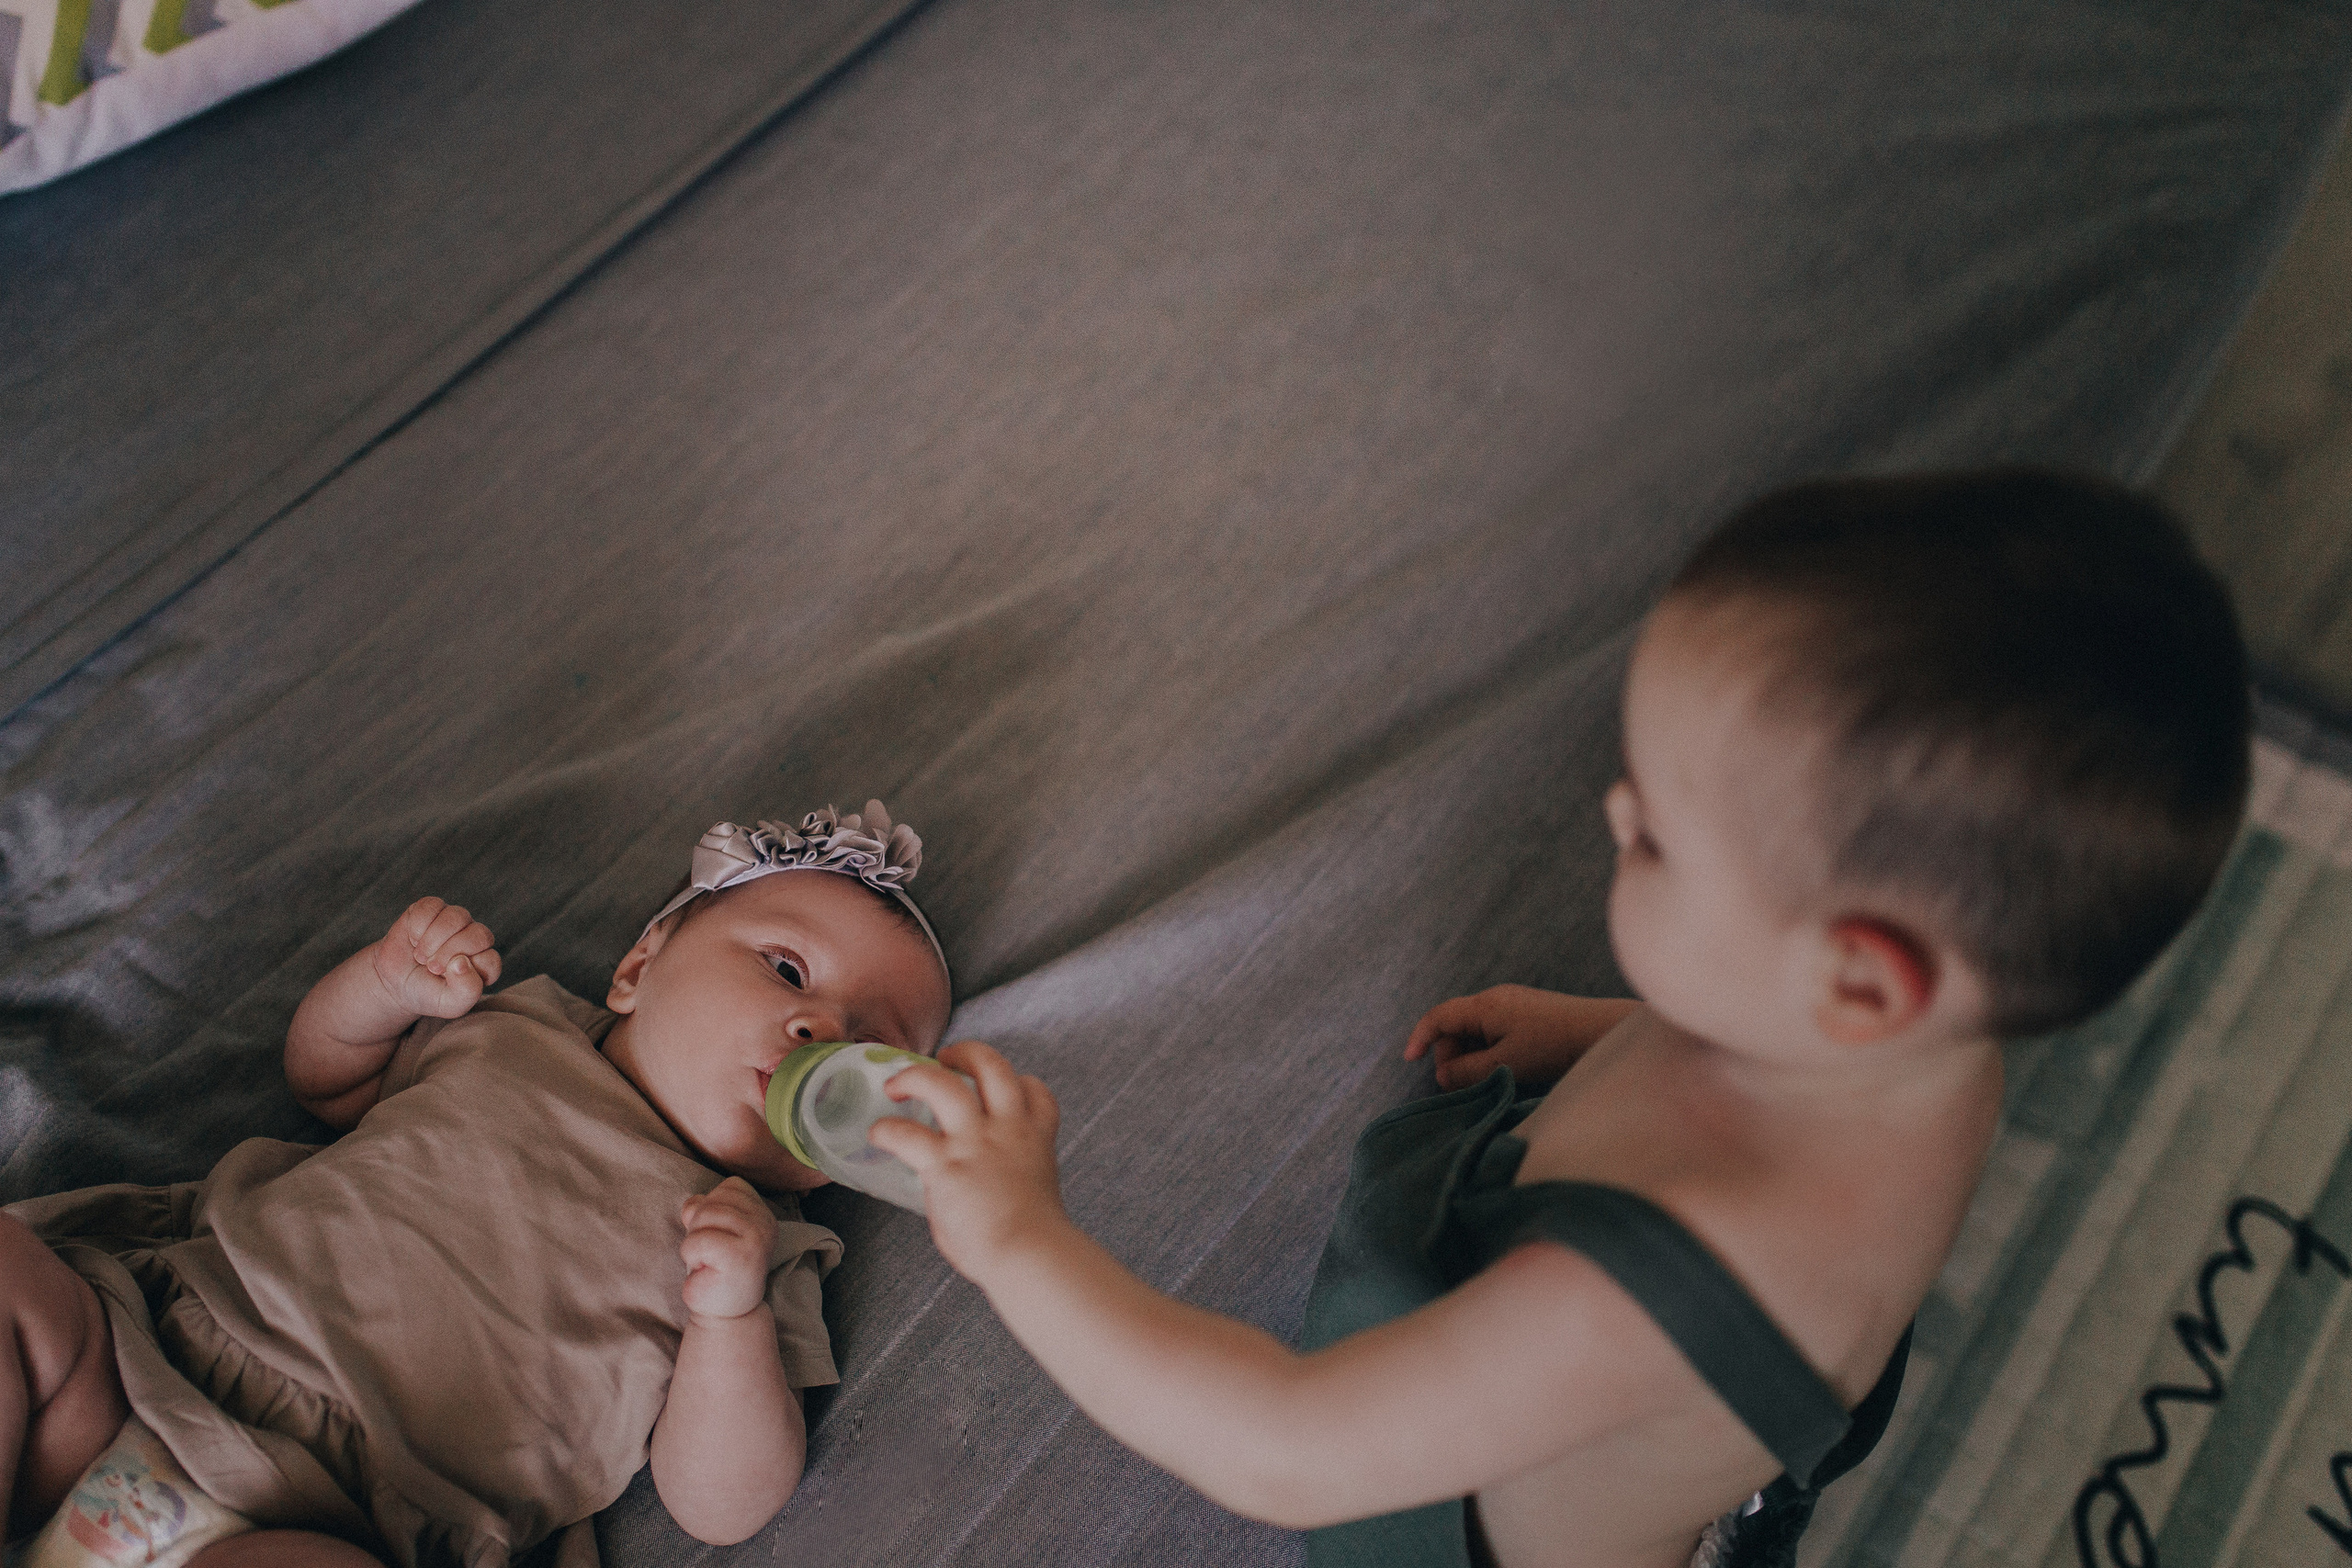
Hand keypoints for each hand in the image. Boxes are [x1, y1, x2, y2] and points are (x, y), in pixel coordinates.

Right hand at [367, 897, 501, 1019]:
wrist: (395, 982)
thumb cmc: (427, 993)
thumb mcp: (449, 1004)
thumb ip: (466, 991)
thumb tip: (462, 962)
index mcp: (484, 962)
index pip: (490, 960)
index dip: (465, 971)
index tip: (444, 979)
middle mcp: (475, 938)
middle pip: (479, 934)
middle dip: (450, 953)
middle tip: (431, 967)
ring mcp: (455, 921)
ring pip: (457, 916)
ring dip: (433, 940)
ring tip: (421, 956)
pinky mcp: (433, 909)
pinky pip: (432, 906)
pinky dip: (418, 926)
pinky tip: (413, 939)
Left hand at [679, 1177, 779, 1322]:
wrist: (725, 1315)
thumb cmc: (716, 1271)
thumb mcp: (712, 1231)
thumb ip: (704, 1209)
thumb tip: (693, 1204)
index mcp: (763, 1214)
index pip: (731, 1186)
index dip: (713, 1207)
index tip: (719, 1235)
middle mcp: (765, 1223)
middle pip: (713, 1201)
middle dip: (699, 1226)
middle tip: (709, 1254)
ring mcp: (756, 1239)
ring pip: (703, 1216)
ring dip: (693, 1243)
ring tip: (707, 1262)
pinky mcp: (740, 1257)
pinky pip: (697, 1241)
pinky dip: (690, 1256)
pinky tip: (705, 1271)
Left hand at [867, 1042, 1065, 1284]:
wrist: (1029, 1256)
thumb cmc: (1030, 1241)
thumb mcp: (1031, 1193)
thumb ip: (1004, 1177)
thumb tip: (972, 1192)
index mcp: (1034, 1137)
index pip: (1035, 1090)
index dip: (1020, 1082)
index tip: (1004, 1089)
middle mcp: (1006, 1129)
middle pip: (991, 1064)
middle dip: (966, 1052)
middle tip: (944, 1060)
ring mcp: (975, 1142)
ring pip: (942, 1083)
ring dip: (915, 1076)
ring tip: (896, 1085)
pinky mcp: (945, 1165)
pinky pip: (905, 1134)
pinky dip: (886, 1130)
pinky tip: (877, 1135)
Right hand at [1403, 985, 1639, 1091]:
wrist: (1602, 1032)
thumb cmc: (1553, 1046)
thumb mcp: (1504, 1064)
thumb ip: (1467, 1071)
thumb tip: (1442, 1075)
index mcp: (1485, 1005)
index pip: (1439, 1016)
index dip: (1421, 1037)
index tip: (1410, 1060)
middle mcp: (1496, 998)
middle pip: (1456, 1026)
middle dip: (1452, 1055)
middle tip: (1462, 1085)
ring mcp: (1514, 1004)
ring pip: (1476, 1031)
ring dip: (1472, 1056)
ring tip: (1487, 1080)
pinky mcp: (1529, 1014)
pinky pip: (1496, 1031)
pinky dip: (1490, 1051)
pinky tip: (1505, 1069)